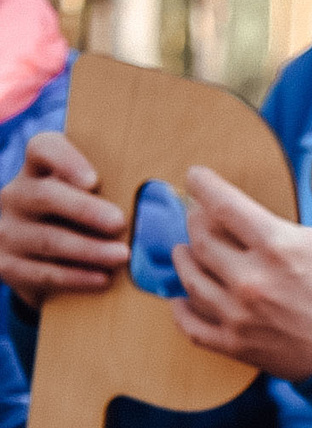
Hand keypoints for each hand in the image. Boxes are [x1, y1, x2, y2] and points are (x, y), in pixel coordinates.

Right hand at [0, 133, 130, 304]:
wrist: (35, 257)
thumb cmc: (78, 217)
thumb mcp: (89, 195)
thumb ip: (114, 186)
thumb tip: (178, 185)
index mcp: (38, 169)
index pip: (43, 148)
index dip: (66, 160)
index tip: (93, 180)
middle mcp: (17, 195)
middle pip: (46, 196)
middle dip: (85, 210)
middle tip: (120, 222)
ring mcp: (8, 231)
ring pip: (47, 239)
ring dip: (88, 249)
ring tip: (121, 256)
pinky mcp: (6, 265)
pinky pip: (42, 272)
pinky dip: (75, 277)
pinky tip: (101, 279)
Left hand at [169, 143, 311, 382]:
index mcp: (279, 246)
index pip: (223, 205)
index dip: (205, 185)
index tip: (196, 175)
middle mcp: (251, 279)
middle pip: (201, 240)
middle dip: (195, 219)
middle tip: (198, 213)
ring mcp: (240, 315)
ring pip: (190, 280)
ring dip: (184, 259)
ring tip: (187, 249)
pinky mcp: (238, 345)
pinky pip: (191, 326)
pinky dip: (179, 311)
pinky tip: (180, 299)